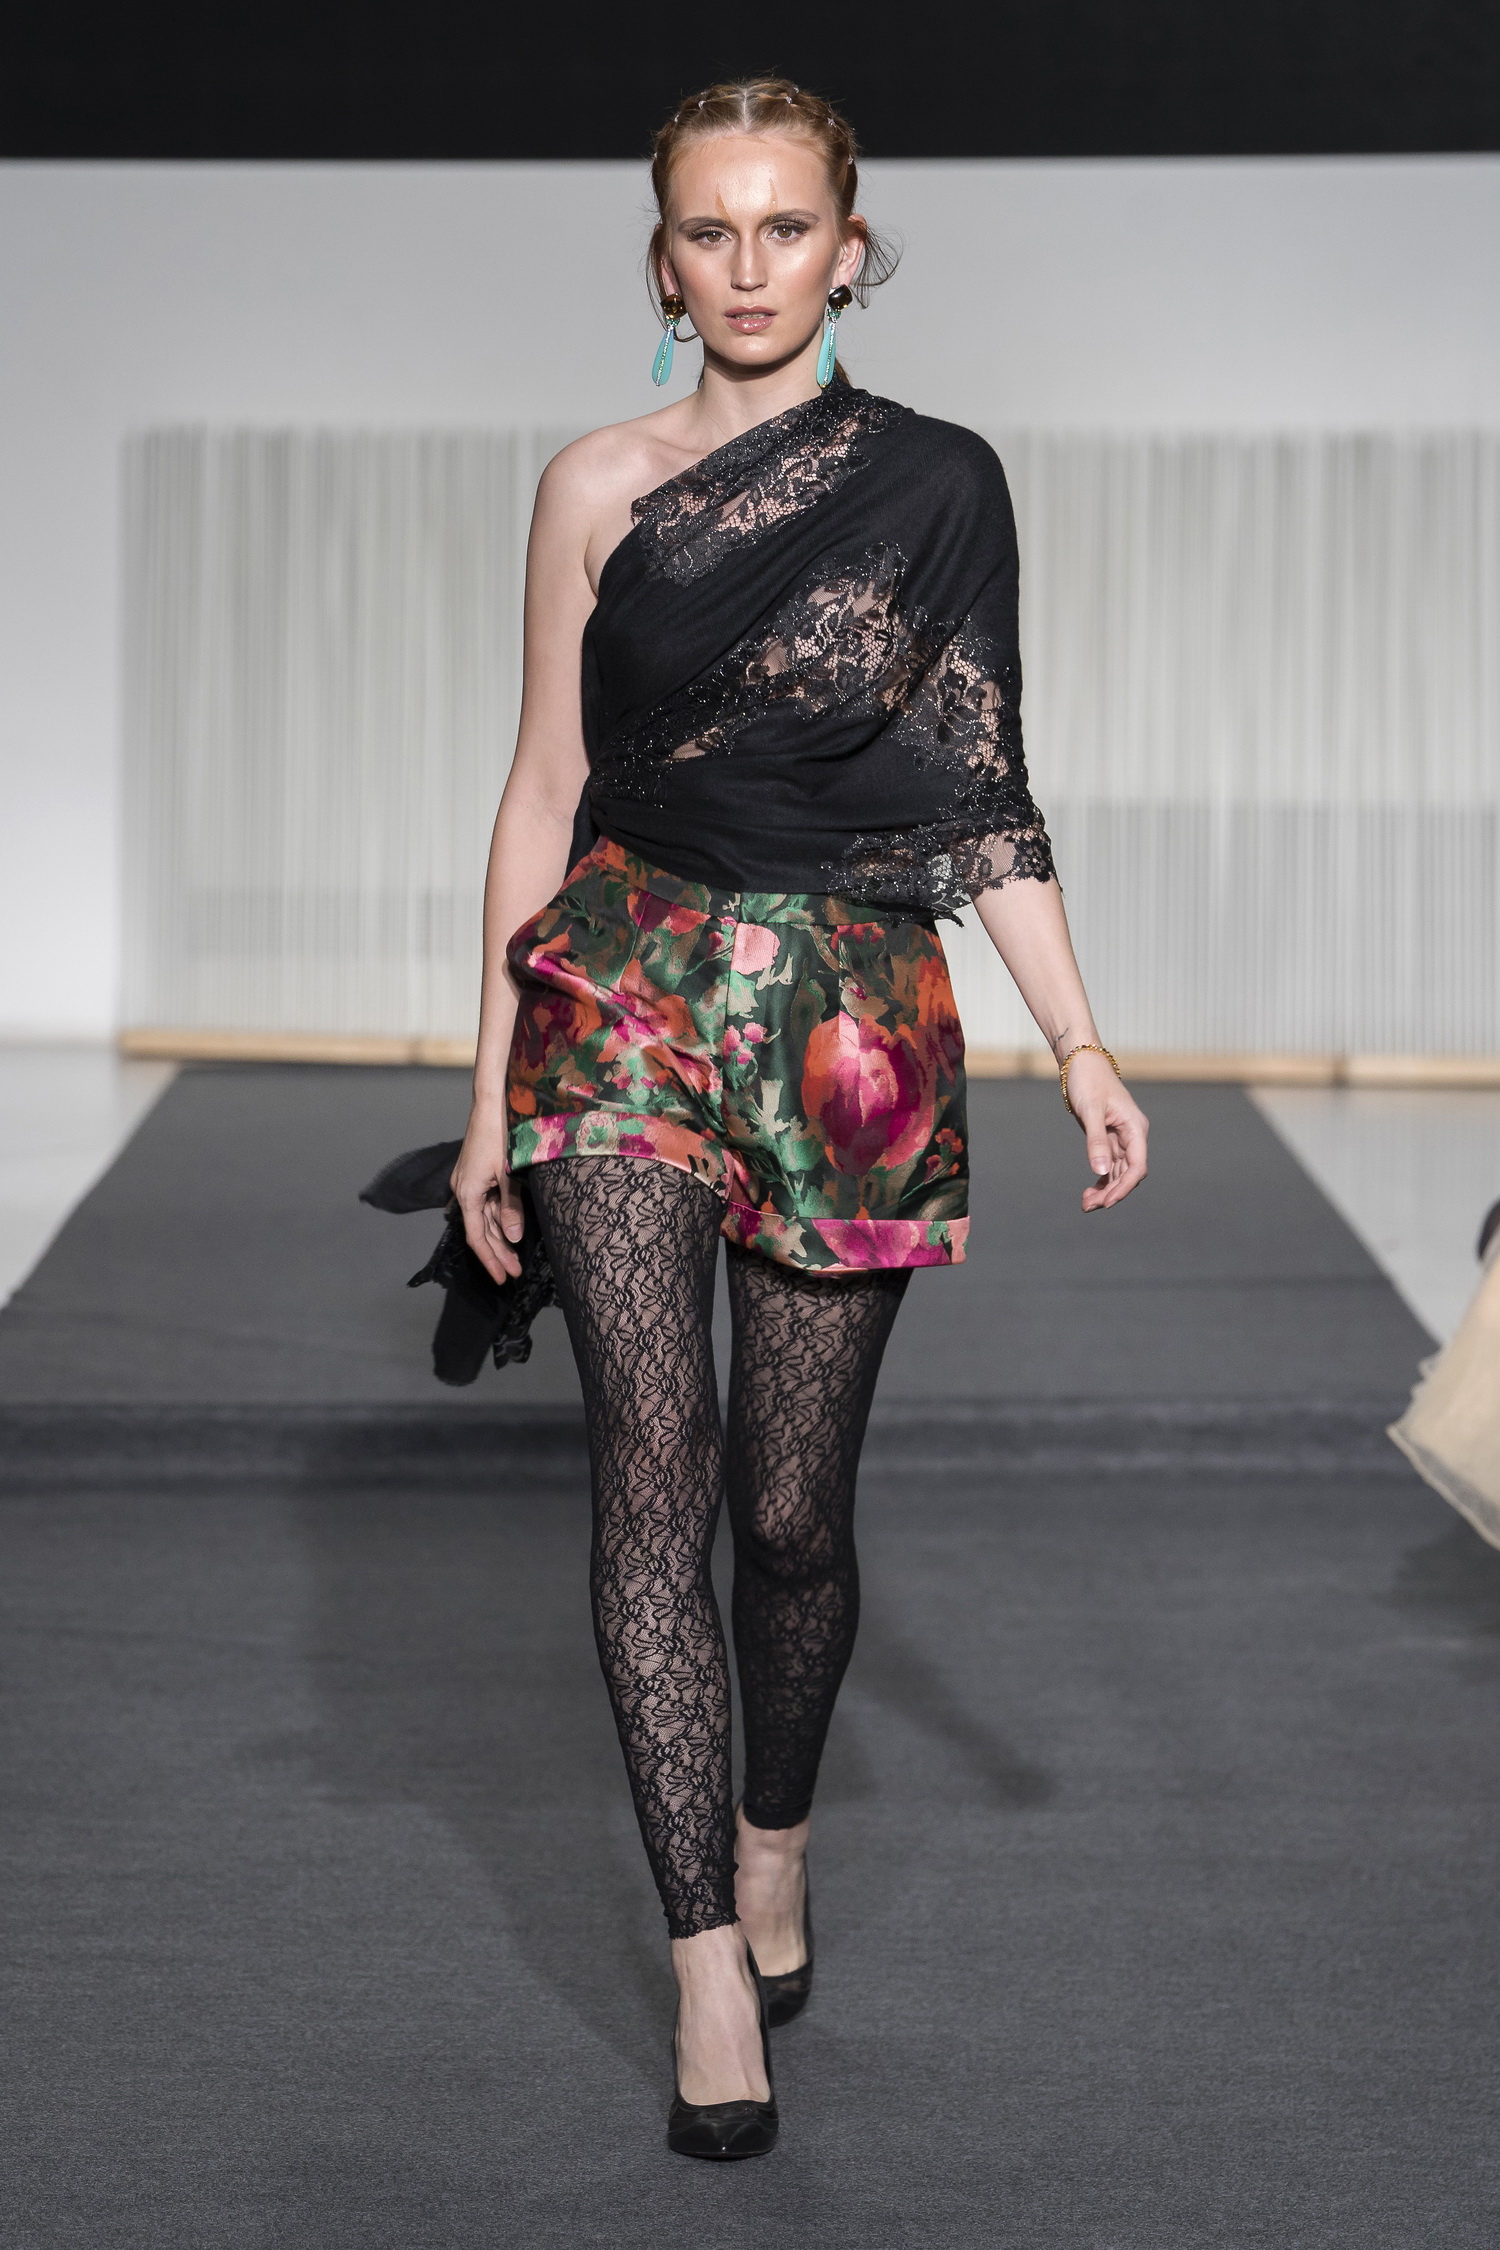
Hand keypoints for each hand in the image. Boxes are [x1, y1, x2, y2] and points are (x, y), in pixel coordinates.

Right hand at [451, 1103, 525, 1281]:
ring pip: (484, 1218)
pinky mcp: (478, 1174)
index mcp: (468, 1193)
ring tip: (515, 1258)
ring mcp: (470, 1182)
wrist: (492, 1102)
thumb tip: (514, 1238)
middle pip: (480, 1231)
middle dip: (498, 1253)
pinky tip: (511, 1230)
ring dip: (500, 1238)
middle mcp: (464, 1190)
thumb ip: (511, 1207)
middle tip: (514, 1273)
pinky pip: (487, 1204)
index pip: (476, 1236)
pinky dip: (499, 1218)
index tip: (502, 1277)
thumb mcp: (509, 1173)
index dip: (490, 1259)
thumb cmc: (500, 1134)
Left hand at [1064, 1051, 1148, 1211]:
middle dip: (1112, 1192)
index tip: (1107, 1202)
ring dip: (1105, 1189)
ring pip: (1119, 1173)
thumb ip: (1096, 1142)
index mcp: (1136, 1128)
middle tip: (1088, 1206)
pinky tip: (1089, 1193)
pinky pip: (1109, 1166)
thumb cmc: (1088, 1082)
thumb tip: (1102, 1172)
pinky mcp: (1109, 1139)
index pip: (1137, 1167)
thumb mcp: (1090, 1111)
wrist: (1081, 1063)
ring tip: (1085, 1203)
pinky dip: (1101, 1180)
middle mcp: (1133, 1136)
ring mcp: (1122, 1139)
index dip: (1124, 1187)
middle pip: (1128, 1174)